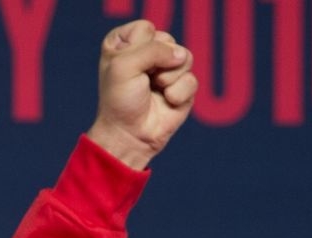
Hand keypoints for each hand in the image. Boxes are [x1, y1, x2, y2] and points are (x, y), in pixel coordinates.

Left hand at [86, 20, 196, 169]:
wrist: (129, 135)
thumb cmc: (120, 101)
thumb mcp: (124, 67)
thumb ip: (153, 50)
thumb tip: (181, 56)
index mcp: (126, 43)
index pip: (146, 28)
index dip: (140, 49)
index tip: (126, 68)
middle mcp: (147, 52)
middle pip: (168, 40)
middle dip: (157, 63)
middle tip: (143, 82)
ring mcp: (167, 69)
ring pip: (184, 57)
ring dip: (168, 78)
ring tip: (155, 90)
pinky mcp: (183, 86)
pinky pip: (192, 79)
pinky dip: (178, 94)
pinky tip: (166, 102)